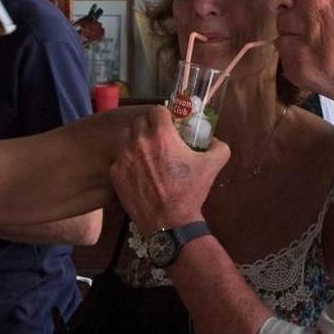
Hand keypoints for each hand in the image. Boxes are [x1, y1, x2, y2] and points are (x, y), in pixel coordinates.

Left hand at [109, 107, 229, 232]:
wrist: (170, 223)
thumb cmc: (190, 192)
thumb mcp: (213, 166)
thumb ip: (218, 147)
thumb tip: (213, 140)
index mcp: (162, 136)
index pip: (157, 110)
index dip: (164, 115)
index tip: (168, 123)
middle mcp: (140, 142)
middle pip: (139, 121)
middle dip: (149, 126)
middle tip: (158, 138)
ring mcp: (124, 157)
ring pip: (125, 136)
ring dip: (134, 139)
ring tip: (145, 151)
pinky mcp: (115, 173)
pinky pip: (119, 157)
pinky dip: (127, 159)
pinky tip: (137, 169)